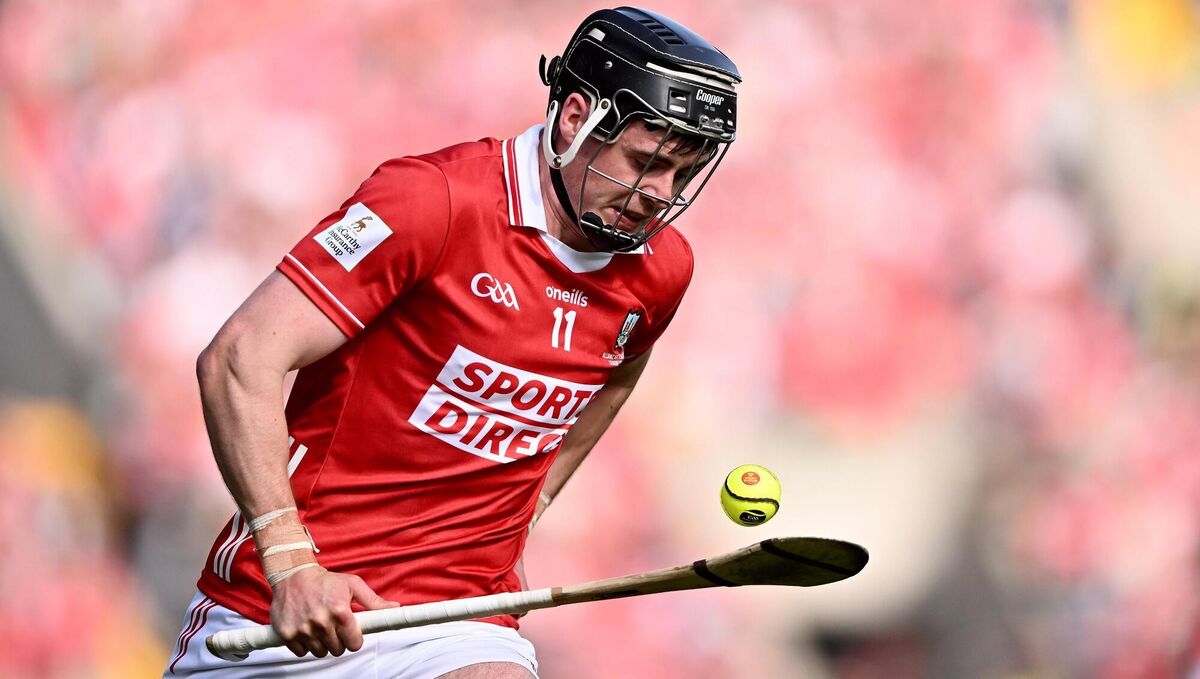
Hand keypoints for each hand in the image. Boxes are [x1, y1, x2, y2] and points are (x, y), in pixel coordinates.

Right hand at [269, 565, 397, 657]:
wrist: (293, 575)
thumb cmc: (325, 580)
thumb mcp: (353, 585)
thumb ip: (374, 601)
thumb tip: (396, 608)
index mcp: (340, 611)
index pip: (354, 644)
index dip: (354, 639)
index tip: (351, 634)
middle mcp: (321, 622)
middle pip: (337, 650)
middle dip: (338, 641)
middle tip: (334, 628)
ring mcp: (303, 629)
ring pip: (320, 652)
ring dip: (322, 643)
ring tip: (320, 627)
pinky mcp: (287, 634)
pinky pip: (301, 652)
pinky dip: (305, 645)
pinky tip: (307, 630)